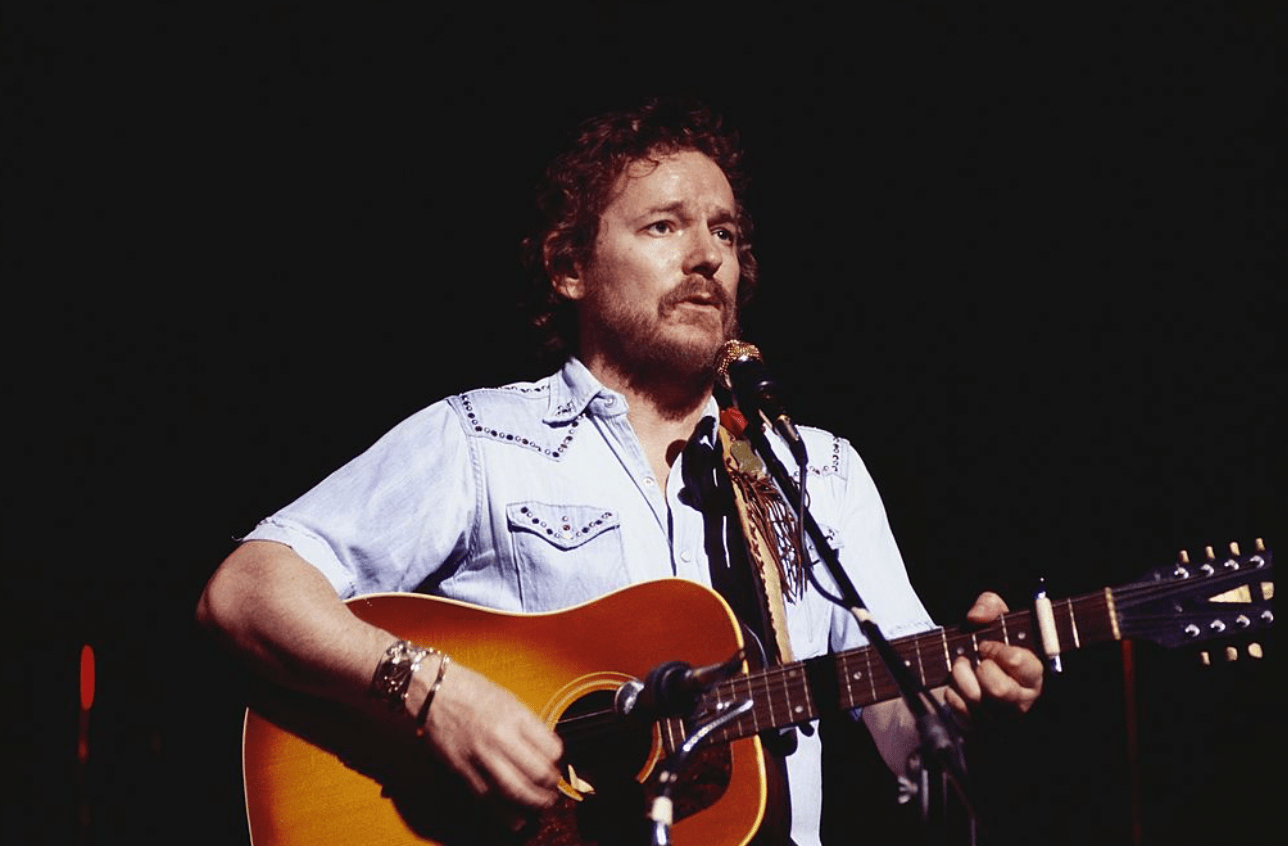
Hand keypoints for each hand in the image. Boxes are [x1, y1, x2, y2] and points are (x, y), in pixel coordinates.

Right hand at [416, 661, 563, 816]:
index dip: (558, 760)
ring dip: (533, 803)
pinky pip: (487, 799)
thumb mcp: (507, 699)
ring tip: (540, 804)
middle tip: (551, 789)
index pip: (551, 748)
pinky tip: (517, 818)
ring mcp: (479, 755)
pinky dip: (506, 814)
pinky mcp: (461, 770)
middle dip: (550, 787)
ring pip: (515, 791)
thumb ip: (525, 725)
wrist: (430, 691)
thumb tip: (543, 751)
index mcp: (514, 715)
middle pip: (537, 773)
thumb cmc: (468, 690)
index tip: (555, 762)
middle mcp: (499, 736)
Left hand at [944, 592, 1043, 721]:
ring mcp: (1002, 719)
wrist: (988, 671)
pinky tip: (957, 686)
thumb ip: (990, 606)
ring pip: (976, 701)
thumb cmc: (999, 646)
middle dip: (979, 668)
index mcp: (1035, 675)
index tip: (987, 646)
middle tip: (972, 659)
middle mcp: (1023, 702)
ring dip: (961, 678)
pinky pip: (960, 712)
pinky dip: (953, 695)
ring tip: (961, 668)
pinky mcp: (981, 728)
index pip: (1016, 662)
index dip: (996, 650)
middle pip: (999, 690)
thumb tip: (975, 617)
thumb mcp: (1001, 618)